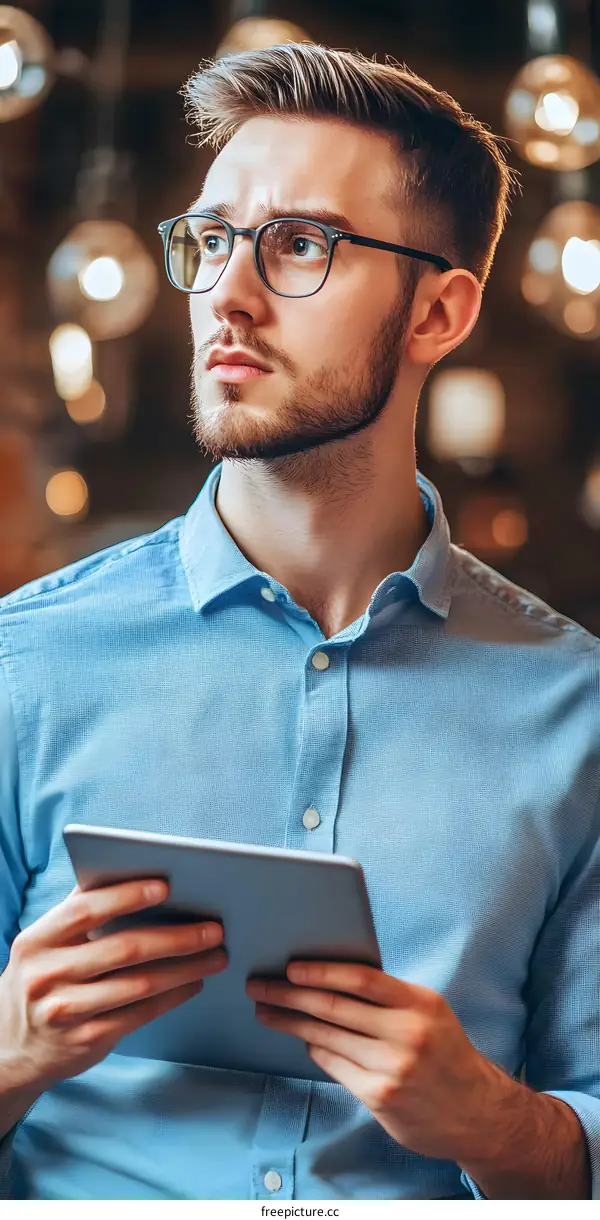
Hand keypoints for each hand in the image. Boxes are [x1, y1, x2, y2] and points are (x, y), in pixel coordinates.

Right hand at [0, 878, 226, 1094]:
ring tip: (215, 956)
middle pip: (124, 949)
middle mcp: (48, 976)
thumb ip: (78, 913)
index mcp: (37, 941)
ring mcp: (67, 1012)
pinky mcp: (87, 1040)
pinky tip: (193, 982)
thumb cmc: (42, 980)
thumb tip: (133, 874)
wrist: (10, 1050)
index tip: (166, 886)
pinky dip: (173, 996)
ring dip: (186, 968)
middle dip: (177, 937)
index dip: (126, 896)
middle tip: (214, 929)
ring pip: (140, 984)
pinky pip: (141, 1013)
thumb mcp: (43, 944)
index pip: (85, 910)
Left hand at [246, 962, 501, 1163]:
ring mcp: (392, 1068)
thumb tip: (328, 975)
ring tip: (266, 1011)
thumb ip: (387, 997)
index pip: (361, 978)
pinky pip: (333, 1064)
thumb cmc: (444, 1053)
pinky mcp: (380, 1096)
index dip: (321, 971)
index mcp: (420, 1002)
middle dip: (289, 995)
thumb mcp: (428, 1013)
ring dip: (290, 1022)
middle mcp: (407, 1033)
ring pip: (327, 1036)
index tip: (290, 967)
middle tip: (258, 985)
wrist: (476, 1112)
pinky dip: (315, 1047)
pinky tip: (302, 1038)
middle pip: (334, 1008)